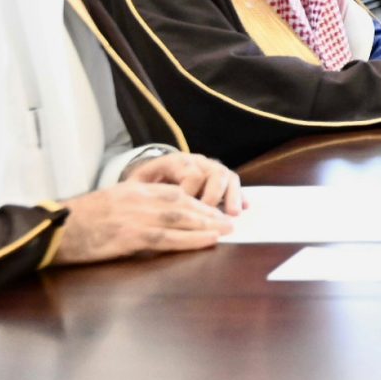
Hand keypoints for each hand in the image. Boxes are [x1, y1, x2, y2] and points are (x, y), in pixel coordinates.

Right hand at [52, 182, 234, 264]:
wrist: (55, 229)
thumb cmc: (77, 221)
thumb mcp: (109, 203)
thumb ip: (132, 206)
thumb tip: (155, 219)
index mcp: (133, 190)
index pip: (173, 192)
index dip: (196, 201)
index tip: (212, 209)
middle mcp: (138, 199)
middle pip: (182, 203)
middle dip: (207, 211)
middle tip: (228, 220)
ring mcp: (135, 217)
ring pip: (180, 218)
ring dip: (206, 224)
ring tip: (226, 230)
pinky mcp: (131, 236)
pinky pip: (168, 238)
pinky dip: (191, 239)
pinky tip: (208, 241)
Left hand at [122, 151, 243, 213]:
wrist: (153, 173)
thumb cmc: (144, 185)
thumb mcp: (136, 185)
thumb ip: (139, 192)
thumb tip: (141, 205)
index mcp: (175, 161)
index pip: (189, 173)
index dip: (190, 194)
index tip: (184, 214)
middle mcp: (196, 161)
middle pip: (212, 174)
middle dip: (214, 198)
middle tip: (211, 218)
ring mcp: (210, 167)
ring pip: (226, 176)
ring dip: (231, 196)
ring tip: (233, 214)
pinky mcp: (220, 177)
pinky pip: (234, 182)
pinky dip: (240, 194)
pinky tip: (245, 207)